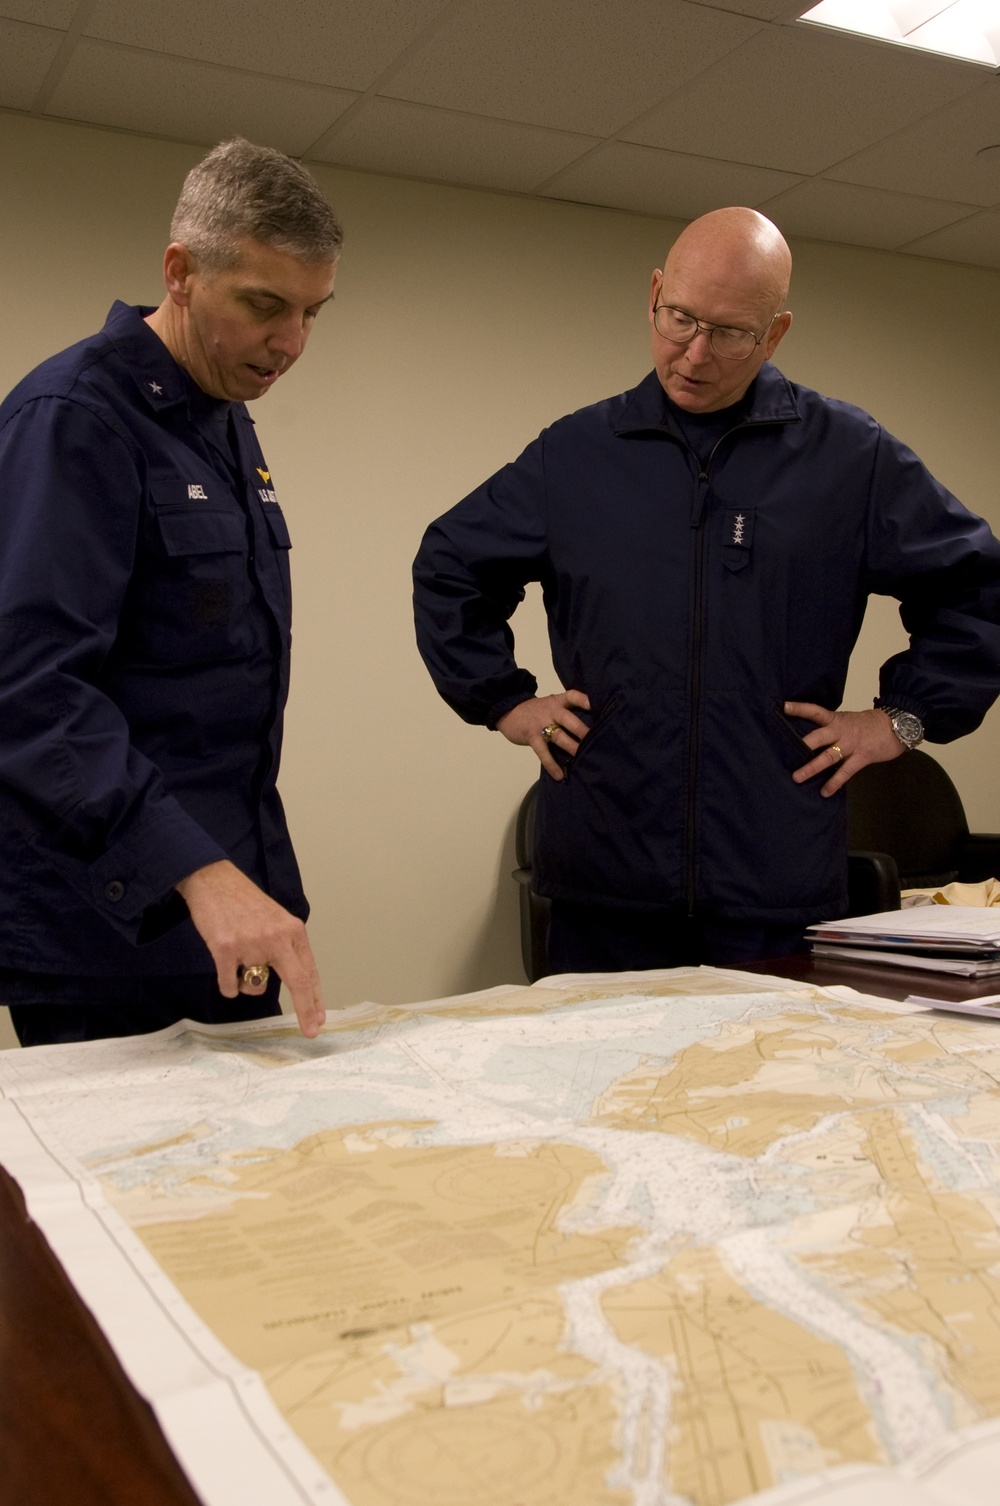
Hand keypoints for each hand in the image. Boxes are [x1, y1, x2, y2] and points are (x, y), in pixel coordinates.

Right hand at [176, 860, 325, 1037]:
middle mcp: (275, 937)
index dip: (315, 998)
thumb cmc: (245, 902)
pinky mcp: (225, 949)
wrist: (214, 881)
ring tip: (240, 958)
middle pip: (298, 982)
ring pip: (256, 986)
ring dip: (248, 983)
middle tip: (310, 1031)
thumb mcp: (277, 919)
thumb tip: (297, 984)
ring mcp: (250, 944)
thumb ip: (287, 948)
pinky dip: (228, 984)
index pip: (309, 971)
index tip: (318, 1019)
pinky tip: (225, 965)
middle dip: (306, 1011)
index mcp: (292, 930)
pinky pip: (230, 985)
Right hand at [497, 691, 590, 780]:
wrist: (508, 710)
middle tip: (595, 739)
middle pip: (568, 719)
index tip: (594, 706)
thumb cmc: (535, 711)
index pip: (572, 696)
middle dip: (581, 729)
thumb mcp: (550, 705)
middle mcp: (551, 711)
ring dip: (571, 747)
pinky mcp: (532, 737)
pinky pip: (543, 752)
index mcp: (557, 702)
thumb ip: (566, 712)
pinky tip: (559, 775)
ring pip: (558, 736)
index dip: (583, 700)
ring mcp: (541, 724)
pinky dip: (551, 764)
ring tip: (582, 758)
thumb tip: (588, 729)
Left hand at [785, 701, 903, 797]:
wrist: (895, 726)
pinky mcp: (862, 757)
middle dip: (801, 745)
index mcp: (836, 720)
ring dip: (812, 768)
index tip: (784, 706)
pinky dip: (834, 783)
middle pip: (818, 736)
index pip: (815, 711)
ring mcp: (851, 745)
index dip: (800, 708)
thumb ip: (831, 728)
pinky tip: (824, 792)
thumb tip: (809, 740)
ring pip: (828, 756)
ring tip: (797, 777)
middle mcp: (841, 731)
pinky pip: (845, 772)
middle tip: (783, 752)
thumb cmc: (868, 725)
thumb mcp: (847, 721)